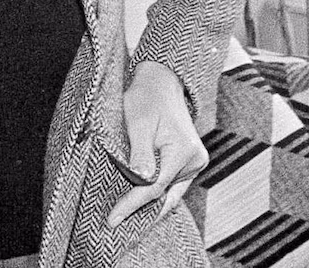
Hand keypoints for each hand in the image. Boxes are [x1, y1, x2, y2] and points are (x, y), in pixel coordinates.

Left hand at [105, 60, 207, 227]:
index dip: (132, 205)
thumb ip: (140, 153)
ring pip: (169, 191)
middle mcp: (194, 160)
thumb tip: (143, 182)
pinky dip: (157, 193)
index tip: (113, 219)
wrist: (161, 82)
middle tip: (117, 226)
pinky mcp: (189, 162)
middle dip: (142, 211)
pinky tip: (142, 206)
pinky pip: (172, 184)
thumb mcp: (138, 124)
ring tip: (126, 219)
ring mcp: (194, 162)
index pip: (155, 188)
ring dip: (149, 203)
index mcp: (183, 151)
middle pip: (164, 194)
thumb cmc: (146, 99)